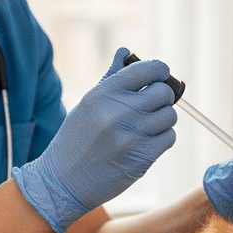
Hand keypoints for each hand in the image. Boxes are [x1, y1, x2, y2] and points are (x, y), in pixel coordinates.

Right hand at [13, 48, 176, 232]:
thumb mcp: (88, 104)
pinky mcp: (143, 156)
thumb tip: (124, 52)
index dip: (160, 71)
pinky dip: (161, 139)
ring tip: (144, 127)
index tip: (160, 76)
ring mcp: (133, 134)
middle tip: (151, 105)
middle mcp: (120, 111)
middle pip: (164, 92)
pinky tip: (144, 142)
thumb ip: (111, 77)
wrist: (63, 181)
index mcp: (106, 92)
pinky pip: (169, 138)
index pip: (149, 69)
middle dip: (162, 97)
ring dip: (162, 120)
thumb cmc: (75, 139)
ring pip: (170, 116)